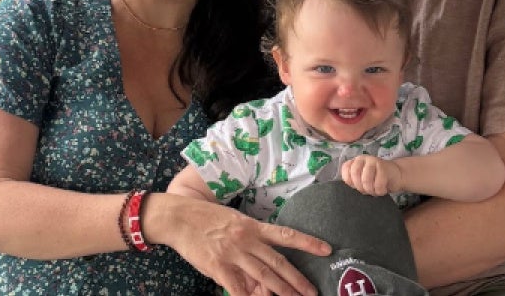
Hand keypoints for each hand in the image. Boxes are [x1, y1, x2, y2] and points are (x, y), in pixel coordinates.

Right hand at [145, 193, 328, 295]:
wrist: (178, 217)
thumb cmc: (205, 217)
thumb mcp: (232, 221)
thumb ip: (249, 237)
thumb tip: (264, 254)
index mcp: (252, 226)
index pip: (286, 235)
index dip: (307, 242)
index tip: (326, 249)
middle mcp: (246, 240)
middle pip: (278, 263)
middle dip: (297, 280)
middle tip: (312, 292)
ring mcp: (232, 254)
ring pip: (263, 276)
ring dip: (282, 291)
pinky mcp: (217, 266)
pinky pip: (237, 287)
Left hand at [341, 155, 400, 195]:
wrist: (395, 175)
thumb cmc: (376, 179)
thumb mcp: (362, 180)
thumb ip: (354, 180)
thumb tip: (348, 185)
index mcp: (355, 161)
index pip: (345, 170)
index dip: (350, 181)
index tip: (356, 186)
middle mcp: (362, 158)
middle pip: (355, 174)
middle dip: (360, 187)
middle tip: (367, 190)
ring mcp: (373, 161)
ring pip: (366, 180)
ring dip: (370, 190)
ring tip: (374, 190)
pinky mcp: (383, 167)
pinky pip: (378, 184)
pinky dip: (380, 191)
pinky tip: (382, 189)